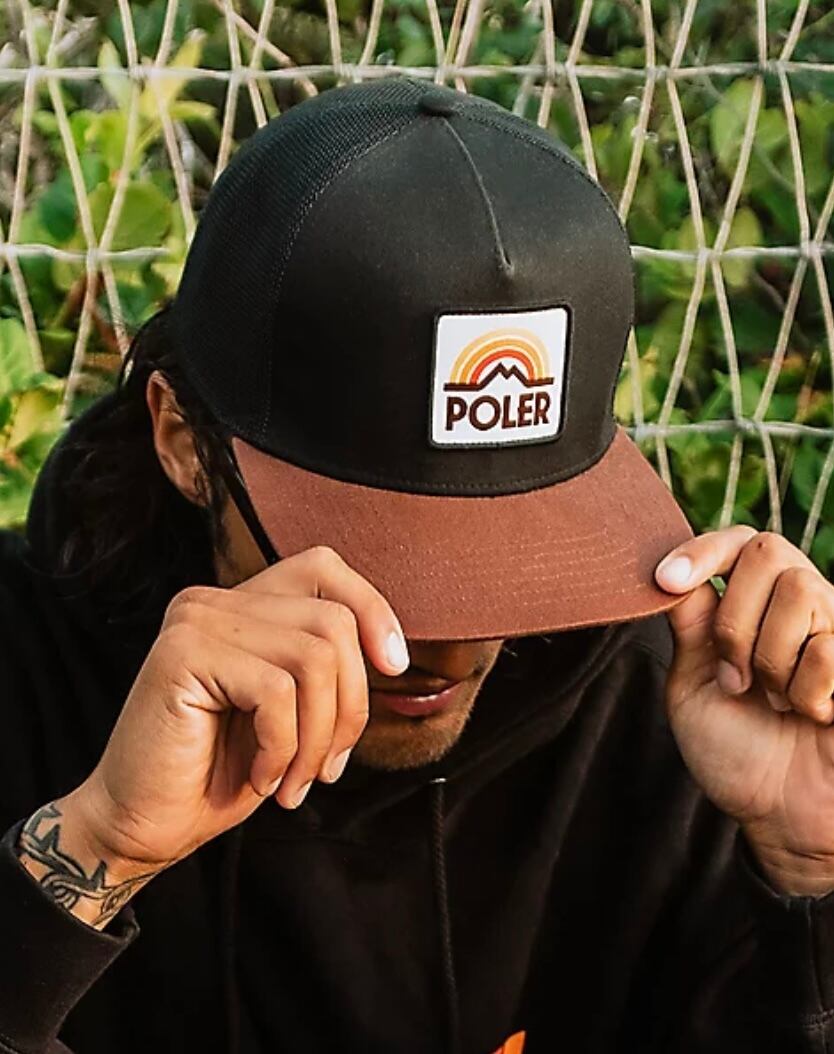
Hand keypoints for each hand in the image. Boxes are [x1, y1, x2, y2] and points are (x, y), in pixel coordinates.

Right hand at [71, 546, 408, 875]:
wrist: (145, 826)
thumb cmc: (220, 772)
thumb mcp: (293, 710)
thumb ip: (325, 665)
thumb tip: (390, 650)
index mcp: (242, 603)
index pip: (324, 567)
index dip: (372, 608)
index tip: (394, 666)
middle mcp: (215, 600)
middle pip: (333, 622)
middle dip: (350, 705)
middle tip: (328, 766)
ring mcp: (196, 621)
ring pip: (315, 658)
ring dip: (319, 736)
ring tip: (296, 780)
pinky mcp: (182, 653)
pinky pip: (276, 692)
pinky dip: (283, 748)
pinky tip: (261, 778)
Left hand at [655, 527, 833, 894]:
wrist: (781, 813)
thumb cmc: (736, 752)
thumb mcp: (691, 683)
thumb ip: (690, 624)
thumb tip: (672, 568)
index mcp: (751, 605)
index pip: (736, 542)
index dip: (701, 551)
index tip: (665, 580)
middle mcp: (798, 604)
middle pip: (767, 551)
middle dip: (736, 620)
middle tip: (735, 679)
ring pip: (799, 592)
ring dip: (770, 660)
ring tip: (776, 701)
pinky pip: (828, 646)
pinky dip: (806, 691)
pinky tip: (813, 715)